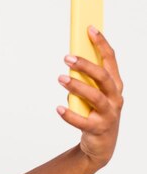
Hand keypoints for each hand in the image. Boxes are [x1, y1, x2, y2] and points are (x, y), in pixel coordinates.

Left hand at [57, 26, 123, 168]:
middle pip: (103, 77)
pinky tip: (58, 108)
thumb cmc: (96, 112)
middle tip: (66, 57)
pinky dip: (69, 115)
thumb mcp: (95, 92)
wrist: (101, 144)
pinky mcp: (97, 129)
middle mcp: (115, 97)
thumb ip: (87, 77)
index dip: (101, 43)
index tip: (89, 28)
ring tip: (60, 79)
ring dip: (77, 86)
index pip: (110, 60)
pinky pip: (82, 122)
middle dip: (86, 65)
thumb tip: (71, 58)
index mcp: (115, 85)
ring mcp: (108, 114)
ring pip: (95, 97)